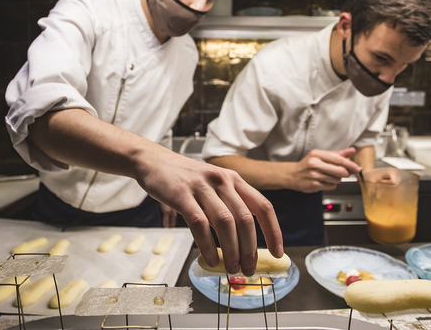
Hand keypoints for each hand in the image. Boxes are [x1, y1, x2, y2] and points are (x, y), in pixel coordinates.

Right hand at [134, 147, 282, 275]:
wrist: (152, 160)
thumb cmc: (184, 178)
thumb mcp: (213, 185)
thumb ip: (227, 206)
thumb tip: (241, 244)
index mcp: (234, 179)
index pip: (263, 206)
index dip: (273, 231)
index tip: (277, 253)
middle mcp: (222, 181)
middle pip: (245, 219)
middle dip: (251, 249)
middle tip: (249, 269)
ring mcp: (202, 187)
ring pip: (225, 223)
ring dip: (232, 250)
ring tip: (232, 269)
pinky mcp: (182, 195)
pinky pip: (199, 224)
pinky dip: (207, 246)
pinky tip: (211, 260)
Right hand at [287, 147, 360, 192]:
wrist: (293, 175)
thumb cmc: (308, 164)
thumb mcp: (321, 155)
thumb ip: (337, 154)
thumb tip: (352, 150)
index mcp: (317, 154)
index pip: (338, 159)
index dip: (350, 164)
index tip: (357, 168)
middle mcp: (314, 164)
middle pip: (339, 171)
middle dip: (345, 173)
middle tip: (344, 173)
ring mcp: (313, 175)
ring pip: (336, 180)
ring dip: (337, 179)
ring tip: (329, 176)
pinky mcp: (313, 185)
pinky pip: (331, 186)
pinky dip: (331, 185)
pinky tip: (324, 181)